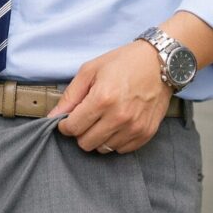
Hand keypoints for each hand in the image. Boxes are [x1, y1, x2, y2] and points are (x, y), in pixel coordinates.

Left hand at [46, 40, 172, 153]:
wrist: (160, 63)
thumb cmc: (123, 63)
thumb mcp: (90, 70)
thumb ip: (70, 95)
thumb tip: (53, 116)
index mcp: (102, 99)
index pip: (73, 128)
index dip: (65, 125)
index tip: (68, 119)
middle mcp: (119, 117)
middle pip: (85, 143)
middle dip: (80, 132)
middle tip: (86, 118)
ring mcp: (134, 127)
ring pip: (103, 149)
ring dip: (98, 137)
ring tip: (103, 119)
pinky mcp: (146, 134)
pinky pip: (121, 150)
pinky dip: (115, 140)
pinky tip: (116, 124)